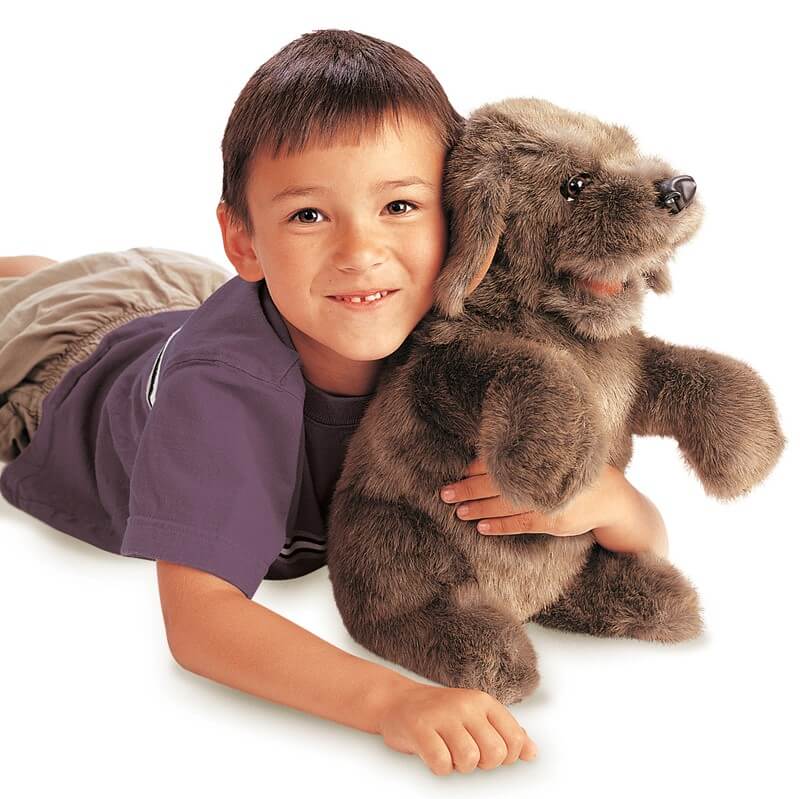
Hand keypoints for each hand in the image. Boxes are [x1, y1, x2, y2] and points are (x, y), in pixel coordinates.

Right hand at [378, 683, 536, 775]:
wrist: (398, 701)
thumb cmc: (441, 713)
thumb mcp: (476, 715)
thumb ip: (505, 732)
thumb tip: (532, 752)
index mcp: (483, 701)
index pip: (514, 739)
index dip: (506, 757)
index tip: (489, 753)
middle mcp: (465, 705)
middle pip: (494, 753)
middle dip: (482, 764)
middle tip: (466, 753)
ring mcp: (442, 715)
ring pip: (469, 760)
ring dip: (459, 765)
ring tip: (449, 752)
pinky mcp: (420, 728)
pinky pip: (441, 763)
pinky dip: (439, 767)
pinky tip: (434, 753)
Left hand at [440, 458, 668, 557]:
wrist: (614, 499)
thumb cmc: (578, 473)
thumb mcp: (559, 457)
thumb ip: (532, 456)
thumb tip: (490, 455)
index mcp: (543, 456)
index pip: (504, 459)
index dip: (480, 465)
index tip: (462, 470)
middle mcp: (544, 475)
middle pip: (498, 481)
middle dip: (469, 487)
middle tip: (446, 491)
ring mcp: (549, 499)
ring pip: (505, 503)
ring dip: (479, 507)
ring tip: (457, 510)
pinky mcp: (553, 520)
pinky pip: (521, 523)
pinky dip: (500, 525)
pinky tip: (481, 527)